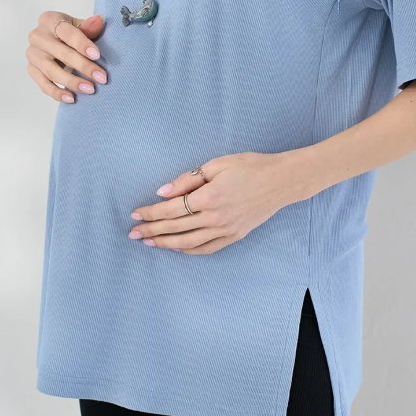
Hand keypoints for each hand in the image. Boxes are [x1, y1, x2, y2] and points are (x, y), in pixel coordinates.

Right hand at [26, 11, 107, 102]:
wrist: (58, 42)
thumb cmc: (72, 33)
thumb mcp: (81, 26)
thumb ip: (89, 27)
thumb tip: (99, 21)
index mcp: (50, 20)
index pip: (66, 32)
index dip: (82, 44)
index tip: (97, 55)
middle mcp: (37, 36)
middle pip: (61, 53)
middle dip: (83, 66)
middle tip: (101, 77)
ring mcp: (33, 54)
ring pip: (51, 71)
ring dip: (72, 82)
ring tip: (90, 89)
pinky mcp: (32, 70)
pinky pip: (44, 84)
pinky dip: (57, 93)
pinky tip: (71, 98)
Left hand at [128, 151, 291, 254]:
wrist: (282, 181)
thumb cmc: (250, 166)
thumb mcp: (217, 165)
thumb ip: (187, 180)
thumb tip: (162, 192)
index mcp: (209, 197)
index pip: (171, 209)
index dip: (151, 213)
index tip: (135, 214)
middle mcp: (216, 217)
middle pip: (175, 228)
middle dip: (151, 231)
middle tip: (133, 233)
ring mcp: (226, 230)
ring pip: (188, 243)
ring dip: (166, 244)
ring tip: (149, 243)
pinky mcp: (234, 236)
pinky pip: (207, 248)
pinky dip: (189, 250)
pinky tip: (176, 248)